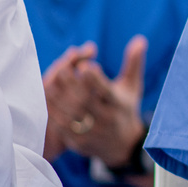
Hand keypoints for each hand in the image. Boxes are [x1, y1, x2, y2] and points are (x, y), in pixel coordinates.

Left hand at [42, 38, 147, 166]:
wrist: (123, 146)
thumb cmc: (125, 108)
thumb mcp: (132, 87)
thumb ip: (133, 63)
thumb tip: (140, 39)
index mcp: (118, 105)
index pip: (106, 92)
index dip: (95, 79)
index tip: (86, 65)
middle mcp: (106, 120)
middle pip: (84, 102)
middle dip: (71, 84)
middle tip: (62, 68)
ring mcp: (91, 133)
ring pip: (69, 114)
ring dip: (58, 97)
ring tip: (51, 81)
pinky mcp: (78, 143)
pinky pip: (61, 127)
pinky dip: (53, 112)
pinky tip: (48, 100)